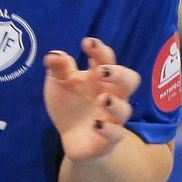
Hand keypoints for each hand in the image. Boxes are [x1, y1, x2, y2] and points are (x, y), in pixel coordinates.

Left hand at [43, 36, 140, 163]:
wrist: (71, 138)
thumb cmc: (70, 104)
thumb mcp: (58, 84)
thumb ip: (57, 68)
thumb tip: (52, 55)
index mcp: (100, 77)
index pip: (106, 59)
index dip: (99, 49)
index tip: (87, 42)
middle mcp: (112, 95)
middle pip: (129, 80)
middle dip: (119, 74)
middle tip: (103, 71)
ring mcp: (112, 118)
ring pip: (125, 109)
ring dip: (115, 103)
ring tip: (102, 99)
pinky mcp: (108, 139)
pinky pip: (115, 135)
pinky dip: (108, 130)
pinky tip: (97, 125)